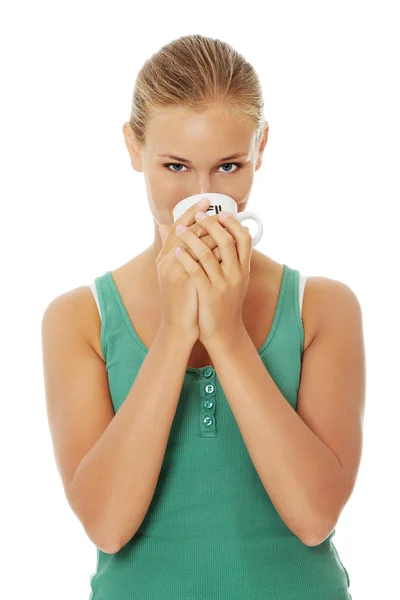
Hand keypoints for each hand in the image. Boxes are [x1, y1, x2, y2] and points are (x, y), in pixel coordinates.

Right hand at [155, 199, 214, 341]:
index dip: (191, 212)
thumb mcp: (174, 274)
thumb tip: (171, 229)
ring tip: (226, 222)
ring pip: (197, 241)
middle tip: (217, 206)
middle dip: (204, 217)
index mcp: (164, 257)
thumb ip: (176, 251)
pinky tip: (229, 244)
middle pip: (187, 229)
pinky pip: (205, 258)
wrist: (178, 327)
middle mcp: (167, 261)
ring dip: (213, 231)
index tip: (205, 200)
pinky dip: (216, 249)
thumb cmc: (180, 300)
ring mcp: (176, 270)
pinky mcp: (188, 280)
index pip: (177, 226)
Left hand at [174, 210, 252, 345]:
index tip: (220, 213)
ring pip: (208, 254)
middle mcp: (237, 275)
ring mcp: (224, 285)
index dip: (233, 223)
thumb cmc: (225, 303)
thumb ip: (229, 257)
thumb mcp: (233, 279)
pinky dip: (186, 259)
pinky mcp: (210, 295)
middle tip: (197, 214)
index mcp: (244, 269)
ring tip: (179, 229)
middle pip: (226, 241)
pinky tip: (176, 251)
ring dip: (192, 238)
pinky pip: (196, 272)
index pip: (244, 238)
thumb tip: (222, 237)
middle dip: (210, 224)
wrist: (224, 332)